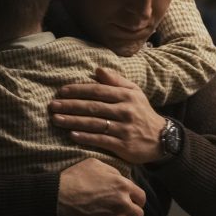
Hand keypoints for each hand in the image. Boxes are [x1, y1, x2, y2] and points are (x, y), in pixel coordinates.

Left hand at [50, 68, 166, 163]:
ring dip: (73, 121)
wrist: (162, 139)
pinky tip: (72, 135)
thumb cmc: (142, 113)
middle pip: (93, 107)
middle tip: (53, 106)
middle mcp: (125, 111)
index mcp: (126, 96)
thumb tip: (97, 70)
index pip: (98, 91)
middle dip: (70, 106)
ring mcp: (124, 129)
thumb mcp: (135, 93)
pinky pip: (101, 140)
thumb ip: (116, 81)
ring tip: (56, 120)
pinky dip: (86, 138)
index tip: (61, 91)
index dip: (78, 90)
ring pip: (94, 124)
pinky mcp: (123, 146)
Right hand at [57, 158, 145, 215]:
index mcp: (122, 186)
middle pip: (139, 215)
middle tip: (122, 215)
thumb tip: (121, 178)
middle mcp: (122, 204)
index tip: (129, 203)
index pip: (141, 198)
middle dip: (132, 215)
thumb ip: (112, 171)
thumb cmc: (73, 179)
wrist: (56, 198)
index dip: (136, 201)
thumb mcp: (94, 164)